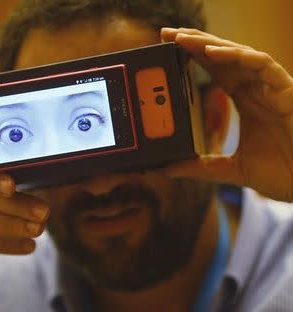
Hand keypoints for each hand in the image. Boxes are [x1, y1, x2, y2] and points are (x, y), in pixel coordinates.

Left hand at [161, 28, 292, 201]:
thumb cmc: (281, 172)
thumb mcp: (231, 169)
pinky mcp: (286, 91)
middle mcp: (257, 89)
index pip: (215, 70)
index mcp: (245, 100)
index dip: (193, 56)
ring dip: (210, 44)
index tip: (168, 48)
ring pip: (239, 55)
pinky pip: (262, 64)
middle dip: (195, 43)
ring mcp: (271, 88)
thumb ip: (201, 167)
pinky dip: (237, 56)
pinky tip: (212, 52)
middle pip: (223, 57)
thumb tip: (169, 169)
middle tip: (167, 34)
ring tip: (182, 39)